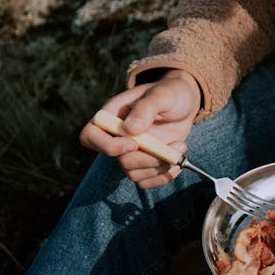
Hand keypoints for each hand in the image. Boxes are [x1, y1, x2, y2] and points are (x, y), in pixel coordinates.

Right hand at [79, 69, 200, 188]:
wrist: (185, 103)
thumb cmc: (170, 93)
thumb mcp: (162, 94)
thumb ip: (145, 108)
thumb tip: (129, 129)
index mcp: (112, 115)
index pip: (90, 136)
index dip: (107, 146)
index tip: (134, 143)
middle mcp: (117, 136)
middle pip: (119, 160)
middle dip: (148, 158)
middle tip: (174, 146)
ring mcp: (131, 152)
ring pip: (133, 174)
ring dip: (160, 167)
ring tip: (180, 147)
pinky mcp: (145, 163)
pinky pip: (145, 182)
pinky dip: (163, 177)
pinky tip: (178, 163)